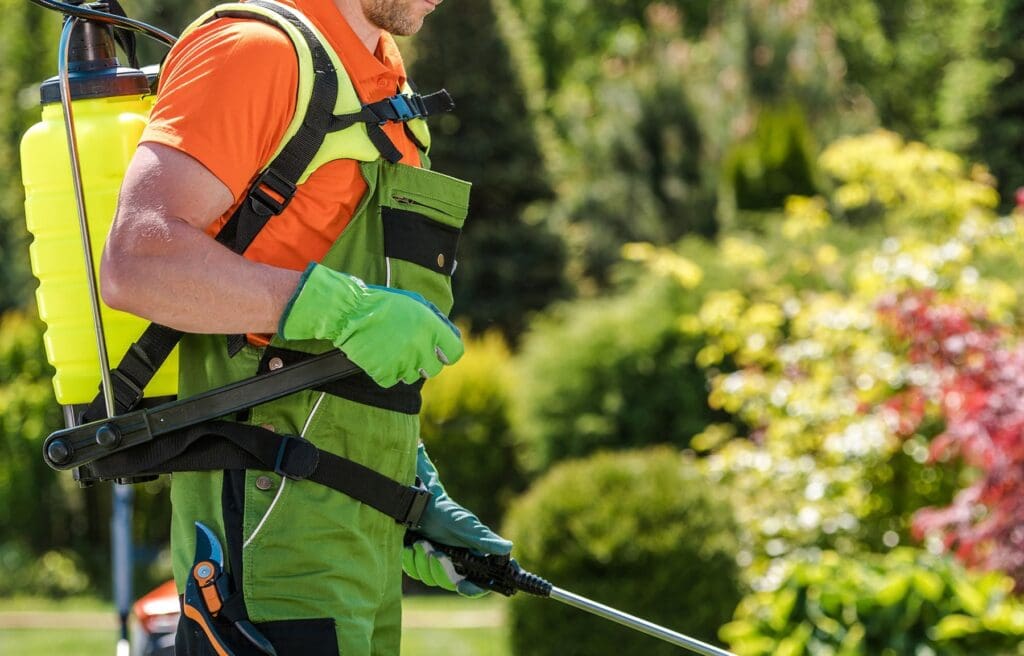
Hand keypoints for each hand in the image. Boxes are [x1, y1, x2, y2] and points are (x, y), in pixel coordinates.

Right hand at [278, 263, 463, 387]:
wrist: (350, 311)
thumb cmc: (385, 304)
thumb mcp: (417, 302)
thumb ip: (438, 320)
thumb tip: (454, 337)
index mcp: (432, 327)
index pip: (455, 354)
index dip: (446, 353)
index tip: (438, 352)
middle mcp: (421, 346)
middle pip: (434, 370)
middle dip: (425, 362)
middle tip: (409, 350)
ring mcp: (403, 361)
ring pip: (413, 377)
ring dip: (405, 367)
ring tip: (391, 349)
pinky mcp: (385, 373)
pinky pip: (393, 381)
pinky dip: (386, 372)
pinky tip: (379, 357)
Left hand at [403, 443, 511, 595]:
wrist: (421, 506)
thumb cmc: (448, 513)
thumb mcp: (466, 526)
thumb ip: (485, 540)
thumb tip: (508, 548)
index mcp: (474, 558)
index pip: (479, 583)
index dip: (474, 589)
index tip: (463, 587)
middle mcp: (457, 565)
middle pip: (451, 583)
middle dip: (440, 569)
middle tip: (435, 552)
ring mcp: (438, 566)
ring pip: (431, 579)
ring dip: (423, 562)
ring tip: (421, 543)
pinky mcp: (420, 564)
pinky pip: (415, 573)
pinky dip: (411, 560)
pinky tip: (411, 546)